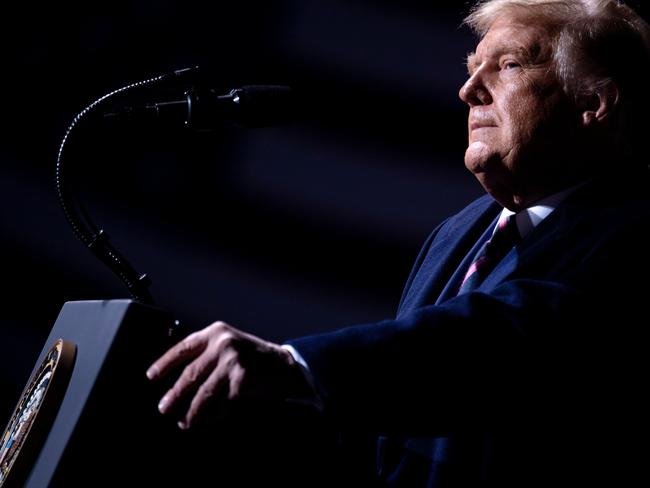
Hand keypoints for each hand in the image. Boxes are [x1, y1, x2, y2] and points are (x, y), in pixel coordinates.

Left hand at [146, 321, 308, 429]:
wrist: (289, 367)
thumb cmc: (258, 360)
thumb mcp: (232, 346)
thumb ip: (209, 354)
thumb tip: (180, 379)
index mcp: (217, 332)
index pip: (183, 347)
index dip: (165, 362)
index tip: (151, 376)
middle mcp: (223, 343)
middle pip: (189, 373)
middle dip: (174, 394)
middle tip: (164, 408)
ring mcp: (232, 361)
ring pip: (203, 392)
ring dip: (191, 411)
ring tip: (184, 422)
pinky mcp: (241, 380)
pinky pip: (220, 403)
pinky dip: (213, 415)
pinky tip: (209, 421)